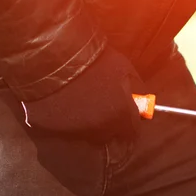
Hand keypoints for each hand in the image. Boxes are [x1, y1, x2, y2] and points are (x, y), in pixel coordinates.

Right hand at [22, 46, 142, 142]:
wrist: (56, 59)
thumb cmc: (94, 61)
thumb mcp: (124, 68)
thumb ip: (136, 88)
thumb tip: (143, 100)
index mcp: (120, 115)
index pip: (132, 131)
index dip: (130, 123)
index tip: (127, 117)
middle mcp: (100, 129)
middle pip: (109, 136)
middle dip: (110, 125)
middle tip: (103, 108)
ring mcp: (75, 132)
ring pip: (87, 135)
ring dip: (89, 126)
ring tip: (83, 107)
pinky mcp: (53, 131)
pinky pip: (65, 131)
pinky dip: (68, 123)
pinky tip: (65, 107)